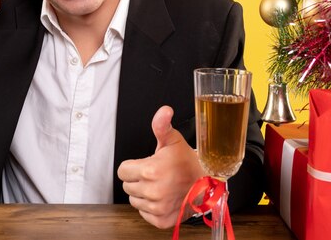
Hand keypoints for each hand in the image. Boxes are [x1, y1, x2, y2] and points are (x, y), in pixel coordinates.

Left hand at [117, 106, 204, 228]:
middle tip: (155, 174)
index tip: (146, 164)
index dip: (133, 165)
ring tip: (160, 185)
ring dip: (143, 193)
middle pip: (127, 185)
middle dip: (138, 178)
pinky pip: (144, 213)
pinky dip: (150, 207)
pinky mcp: (161, 219)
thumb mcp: (174, 140)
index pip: (123, 171)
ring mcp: (157, 208)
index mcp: (151, 171)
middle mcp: (152, 191)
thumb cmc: (188, 162)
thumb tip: (164, 111)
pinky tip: (163, 197)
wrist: (208, 184)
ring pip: (134, 200)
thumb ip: (162, 125)